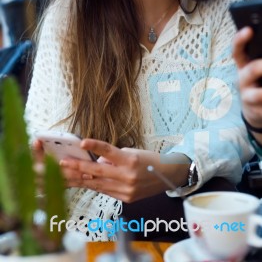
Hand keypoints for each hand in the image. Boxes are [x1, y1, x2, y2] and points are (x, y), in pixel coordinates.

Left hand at [59, 139, 189, 201]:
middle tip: (62, 163)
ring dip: (80, 179)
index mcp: (131, 161)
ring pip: (98, 184)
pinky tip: (81, 181)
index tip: (83, 142)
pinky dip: (94, 185)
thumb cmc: (150, 160)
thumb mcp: (133, 152)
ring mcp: (126, 190)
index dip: (96, 146)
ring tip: (65, 174)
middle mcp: (128, 177)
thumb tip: (96, 164)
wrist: (169, 176)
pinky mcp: (126, 198)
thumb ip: (113, 159)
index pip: (110, 152)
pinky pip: (105, 191)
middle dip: (78, 167)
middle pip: (98, 172)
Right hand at [233, 27, 261, 129]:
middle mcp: (243, 80)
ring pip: (258, 95)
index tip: (249, 30)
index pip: (238, 51)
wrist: (254, 110)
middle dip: (261, 67)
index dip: (240, 40)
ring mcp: (248, 97)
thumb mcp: (256, 70)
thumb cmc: (259, 82)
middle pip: (250, 71)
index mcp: (243, 66)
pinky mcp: (256, 111)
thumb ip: (259, 56)